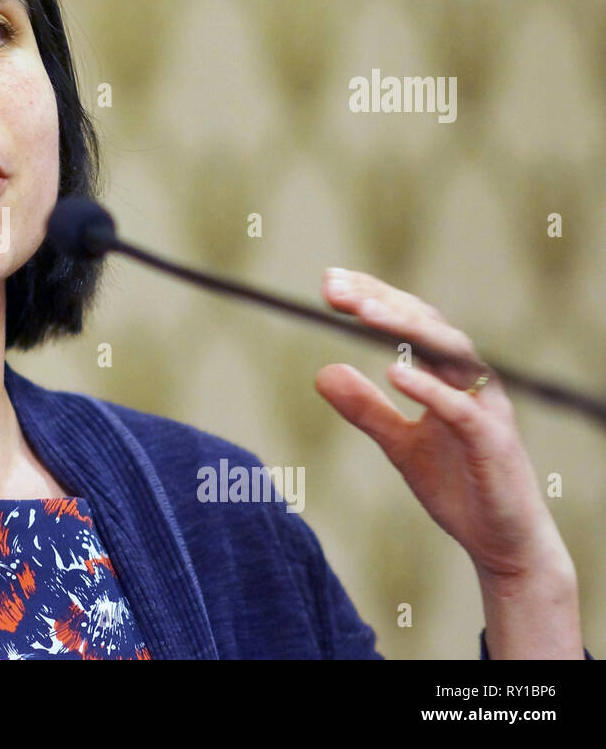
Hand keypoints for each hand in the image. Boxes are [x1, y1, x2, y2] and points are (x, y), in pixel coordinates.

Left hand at [313, 268, 582, 657]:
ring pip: (450, 352)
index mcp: (451, 376)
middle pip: (428, 324)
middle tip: (332, 286)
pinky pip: (462, 409)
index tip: (329, 281)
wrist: (502, 543)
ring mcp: (487, 410)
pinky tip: (394, 371)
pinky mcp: (493, 443)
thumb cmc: (458, 487)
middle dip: (380, 301)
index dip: (374, 297)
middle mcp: (473, 383)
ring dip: (405, 328)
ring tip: (362, 312)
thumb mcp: (399, 444)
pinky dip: (429, 387)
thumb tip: (322, 371)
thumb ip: (366, 408)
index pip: (412, 321)